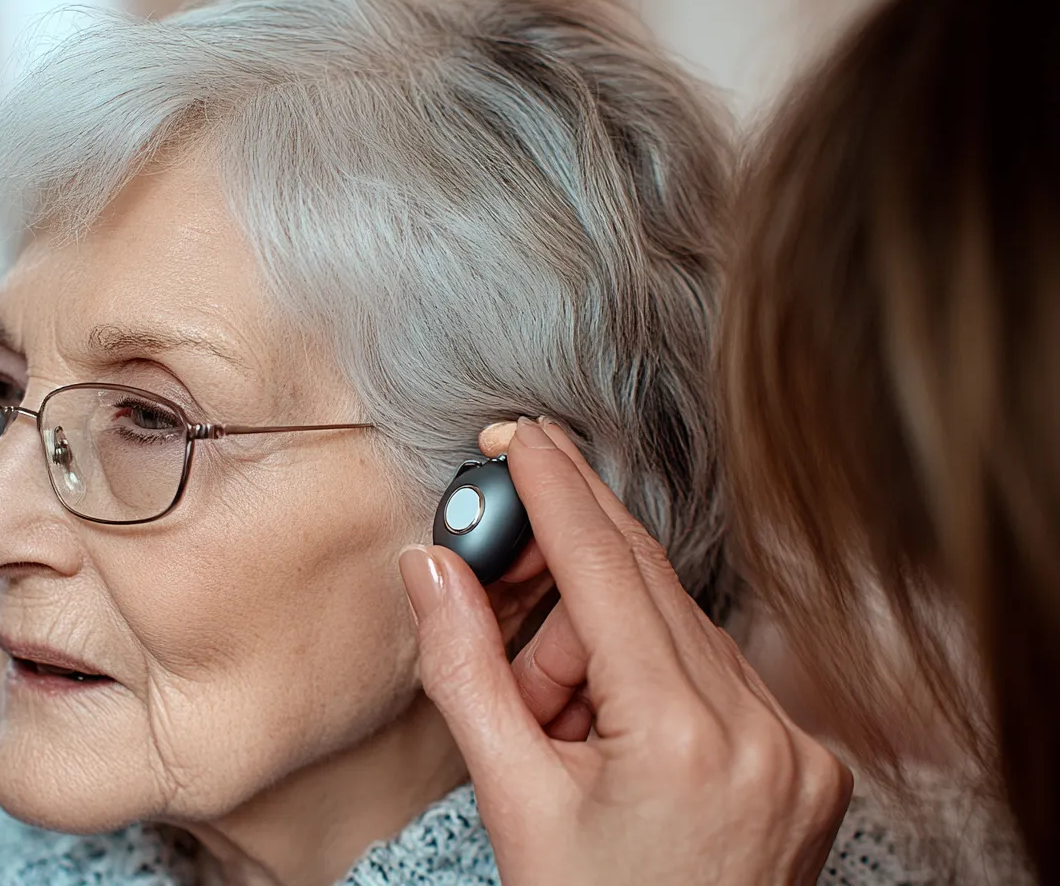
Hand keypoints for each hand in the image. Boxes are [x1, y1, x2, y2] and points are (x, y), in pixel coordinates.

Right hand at [398, 417, 851, 884]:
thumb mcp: (510, 800)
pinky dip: (650, 674)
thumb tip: (429, 568)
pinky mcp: (807, 760)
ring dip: (600, 644)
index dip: (558, 489)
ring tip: (554, 724)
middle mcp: (760, 730)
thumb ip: (463, 670)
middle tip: (495, 589)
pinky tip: (606, 732)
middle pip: (640, 590)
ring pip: (675, 628)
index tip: (522, 435)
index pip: (609, 568)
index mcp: (680, 737)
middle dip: (560, 588)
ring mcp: (795, 746)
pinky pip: (715, 669)